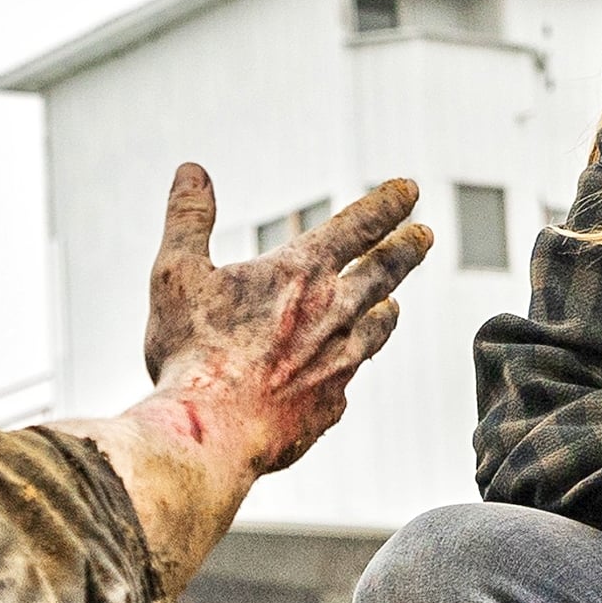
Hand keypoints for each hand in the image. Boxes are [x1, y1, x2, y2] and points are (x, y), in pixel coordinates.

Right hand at [137, 166, 429, 474]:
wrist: (211, 433)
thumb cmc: (191, 352)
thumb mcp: (176, 272)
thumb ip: (188, 217)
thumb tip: (191, 170)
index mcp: (300, 272)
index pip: (358, 225)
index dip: (387, 204)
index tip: (408, 191)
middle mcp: (333, 313)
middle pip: (383, 273)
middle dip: (406, 250)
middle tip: (425, 236)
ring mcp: (339, 363)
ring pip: (377, 328)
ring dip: (386, 310)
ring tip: (393, 304)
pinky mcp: (330, 406)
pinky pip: (347, 379)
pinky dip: (349, 367)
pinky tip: (345, 372)